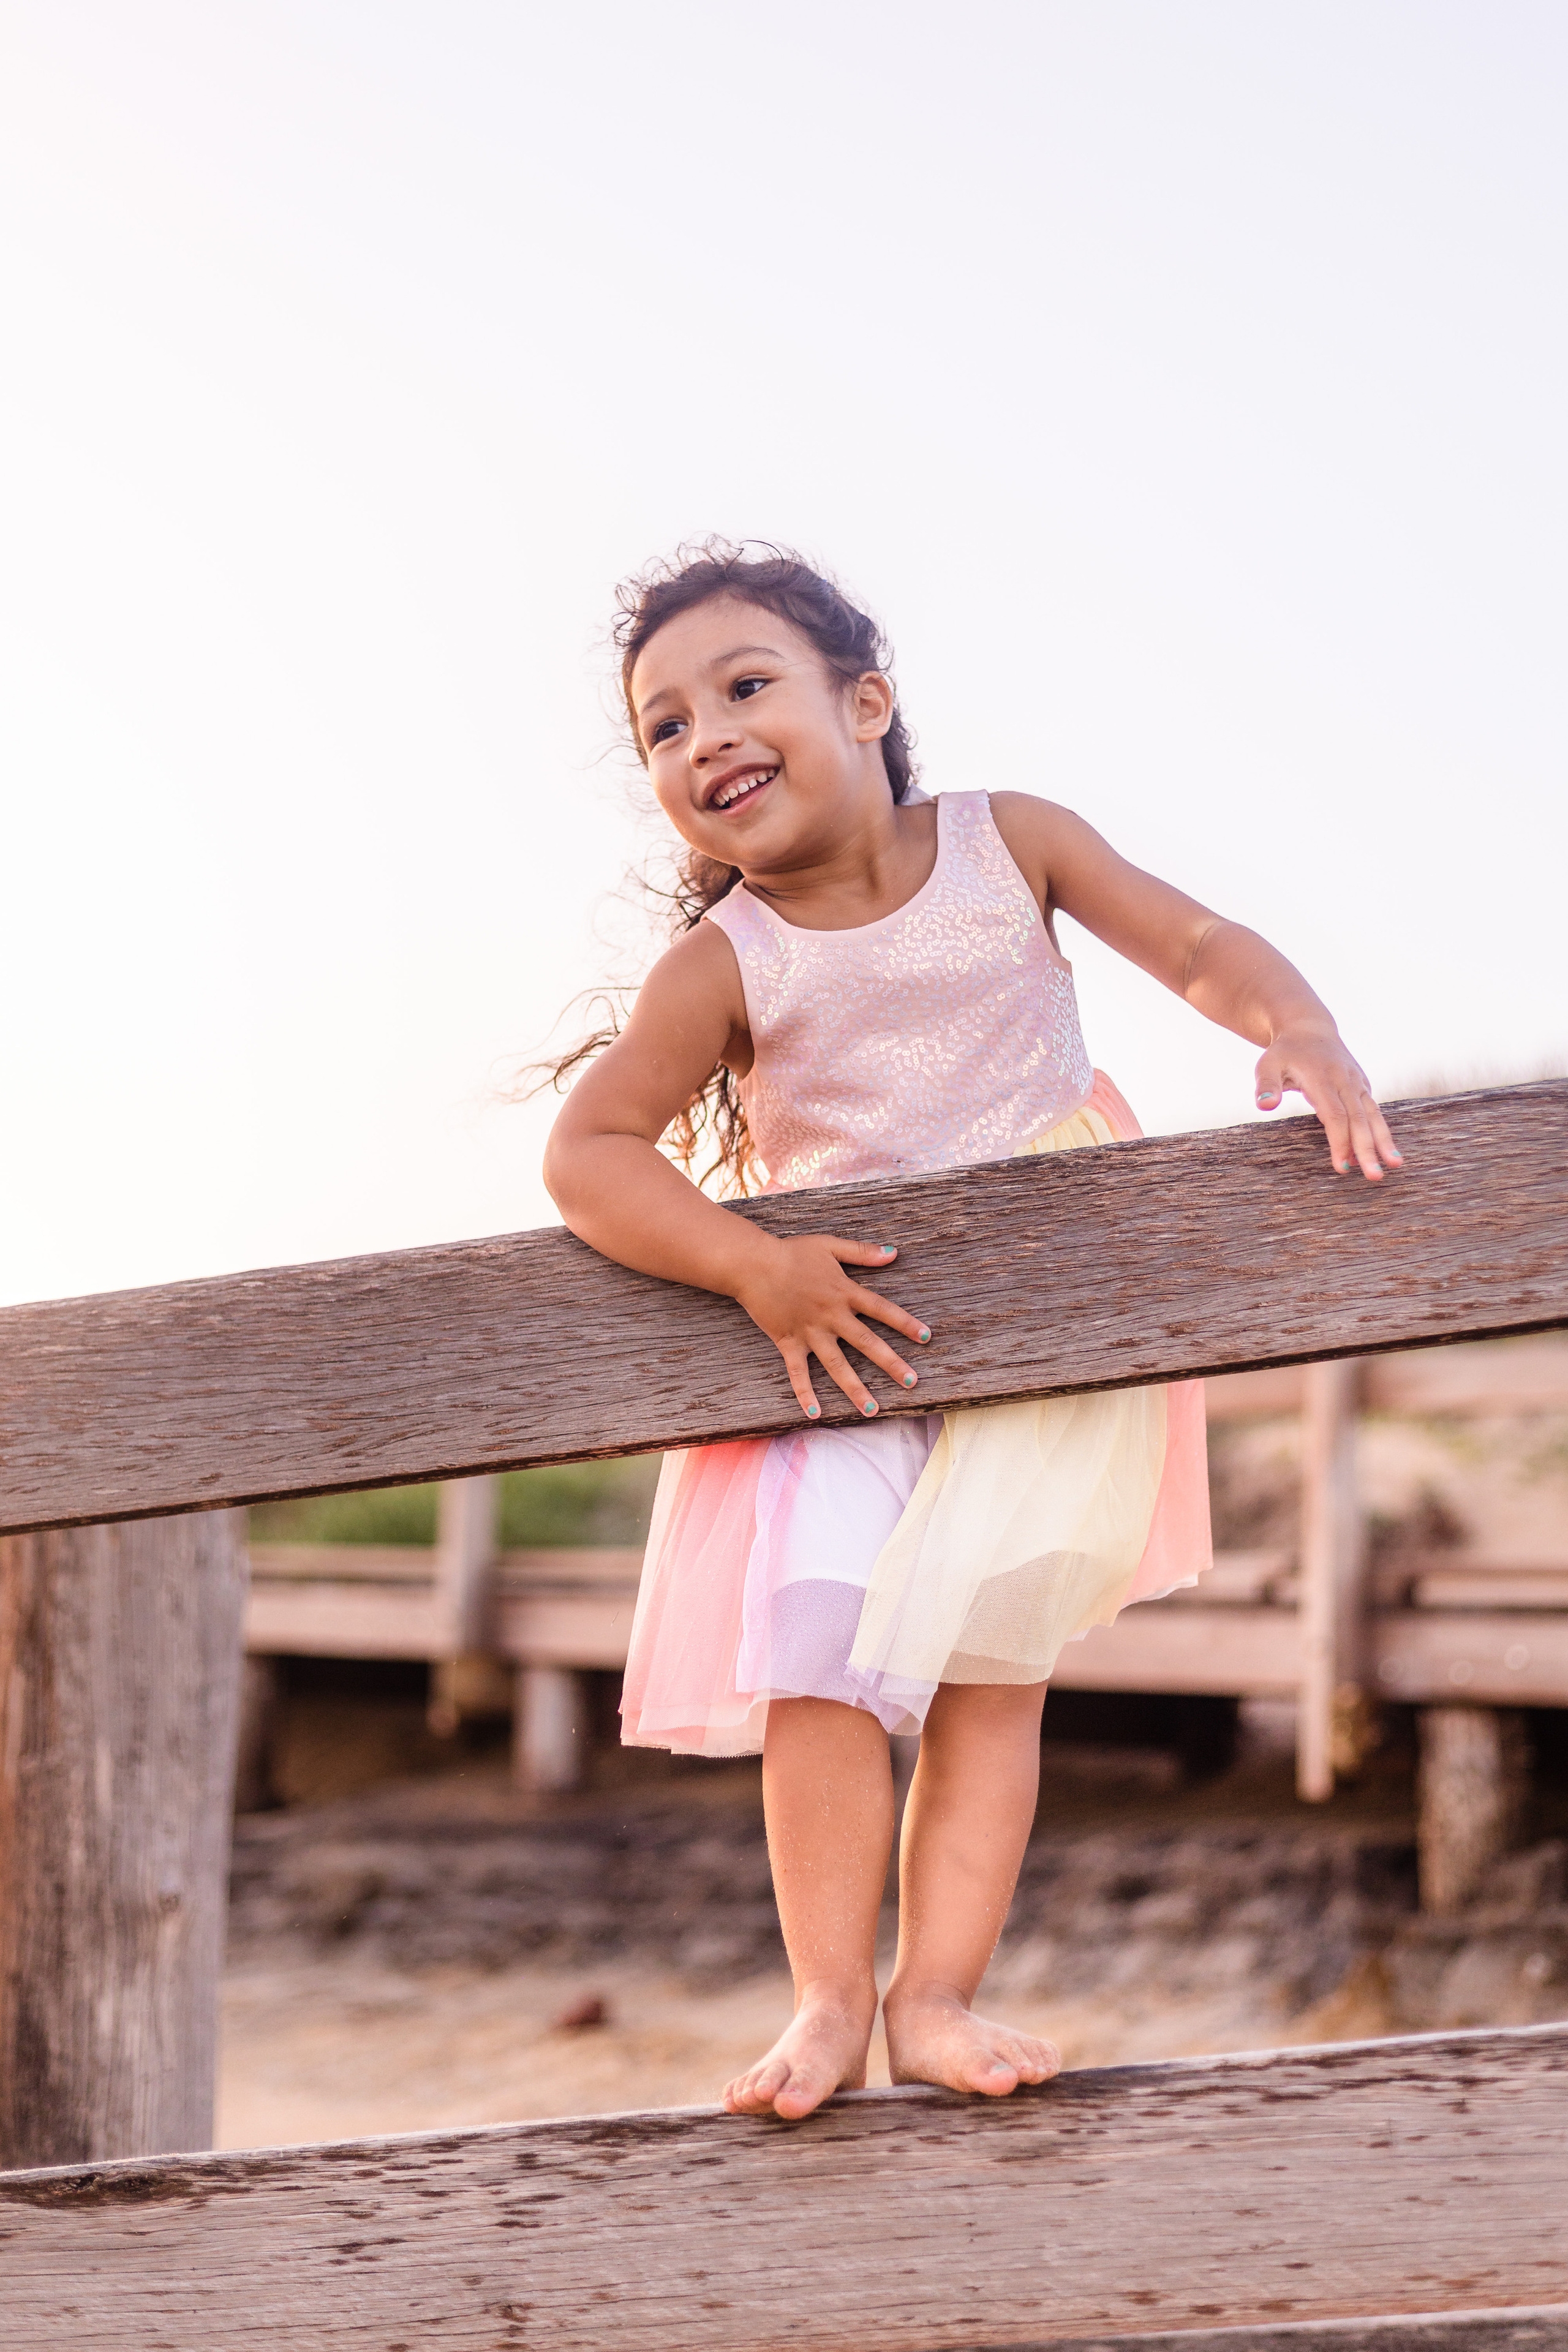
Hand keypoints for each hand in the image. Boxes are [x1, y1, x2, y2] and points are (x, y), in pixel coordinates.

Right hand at [734, 1235, 931, 1419]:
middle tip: (911, 1382)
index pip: (882, 1310)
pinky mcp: (788, 1342)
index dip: (905, 1323)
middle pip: (866, 1343)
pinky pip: (798, 1372)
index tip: (926, 1338)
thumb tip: (893, 1252)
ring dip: (855, 1388)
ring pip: (837, 1365)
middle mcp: (831, 1316)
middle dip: (890, 1364)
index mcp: (844, 1292)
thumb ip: (861, 1251)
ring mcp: (809, 1332)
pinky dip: (804, 1393)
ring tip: (872, 1409)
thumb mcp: (829, 1245)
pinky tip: (815, 1413)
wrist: (753, 1264)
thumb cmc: (791, 1252)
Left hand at [1254, 1025, 1403, 1180]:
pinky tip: (1383, 1152)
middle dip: (1367, 1149)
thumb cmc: (1285, 1052)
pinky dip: (1379, 1131)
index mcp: (1322, 1078)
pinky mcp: (1363, 1085)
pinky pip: (1373, 1111)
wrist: (1309, 1028)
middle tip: (1375, 1177)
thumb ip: (1266, 1085)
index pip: (1335, 1115)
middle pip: (1359, 1119)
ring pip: (1373, 1115)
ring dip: (1384, 1141)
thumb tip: (1264, 1106)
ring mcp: (1357, 1083)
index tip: (1342, 1168)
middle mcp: (1345, 1081)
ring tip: (1395, 1165)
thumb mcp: (1267, 1064)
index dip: (1340, 1142)